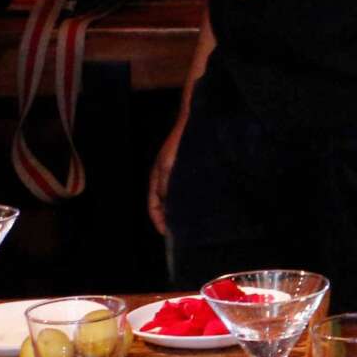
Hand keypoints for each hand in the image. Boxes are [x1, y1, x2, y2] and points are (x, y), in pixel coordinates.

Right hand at [148, 120, 184, 237]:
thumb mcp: (169, 166)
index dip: (158, 221)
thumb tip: (168, 207)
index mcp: (156, 179)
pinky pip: (188, 191)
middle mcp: (166, 179)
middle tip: (183, 232)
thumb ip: (166, 186)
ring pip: (177, 199)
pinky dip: (192, 200)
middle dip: (171, 219)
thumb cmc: (180, 142)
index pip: (153, 207)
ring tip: (193, 222)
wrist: (195, 122)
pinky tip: (202, 206)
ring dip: (182, 210)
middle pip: (165, 205)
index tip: (168, 234)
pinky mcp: (190, 172)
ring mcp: (177, 175)